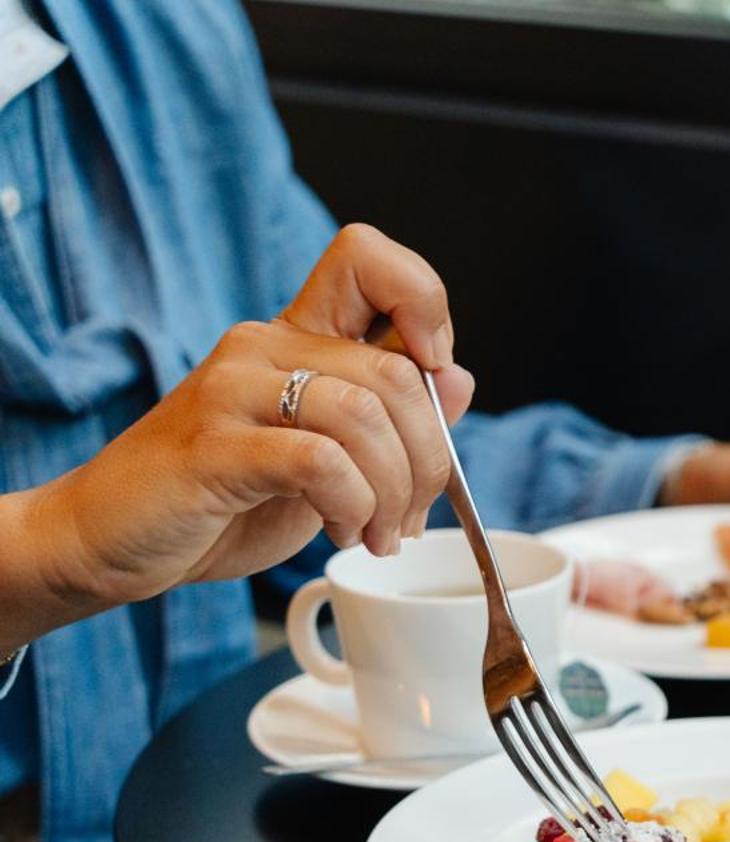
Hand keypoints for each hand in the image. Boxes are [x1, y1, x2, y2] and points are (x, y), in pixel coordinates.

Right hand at [13, 224, 473, 629]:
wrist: (115, 540)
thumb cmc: (221, 500)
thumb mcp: (327, 460)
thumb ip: (389, 418)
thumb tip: (460, 377)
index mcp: (295, 337)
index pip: (366, 258)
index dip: (422, 299)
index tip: (435, 374)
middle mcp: (263, 346)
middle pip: (397, 374)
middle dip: (429, 461)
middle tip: (408, 516)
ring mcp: (233, 390)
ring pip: (364, 415)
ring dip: (392, 492)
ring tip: (373, 533)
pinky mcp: (214, 445)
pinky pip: (320, 459)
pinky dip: (352, 504)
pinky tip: (342, 530)